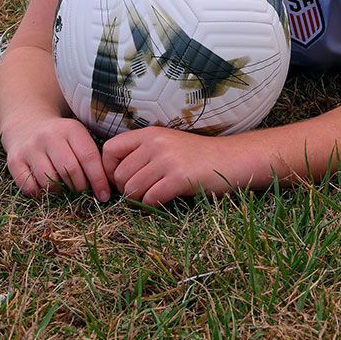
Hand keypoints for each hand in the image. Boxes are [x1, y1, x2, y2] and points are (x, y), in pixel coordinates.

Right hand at [4, 115, 110, 201]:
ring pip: (49, 180)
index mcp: (70, 129)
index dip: (98, 179)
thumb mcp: (77, 137)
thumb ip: (91, 157)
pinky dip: (40, 193)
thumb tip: (105, 189)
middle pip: (70, 170)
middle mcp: (49, 136)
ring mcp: (30, 148)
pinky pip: (30, 187)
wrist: (26, 124)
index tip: (104, 195)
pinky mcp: (15, 160)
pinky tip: (45, 188)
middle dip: (80, 187)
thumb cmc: (60, 138)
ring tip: (64, 188)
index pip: (88, 157)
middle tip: (82, 191)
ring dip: (60, 191)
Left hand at [102, 127, 246, 207]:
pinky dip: (153, 205)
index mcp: (150, 134)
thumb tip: (113, 177)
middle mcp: (155, 143)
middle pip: (119, 176)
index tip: (121, 180)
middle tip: (142, 193)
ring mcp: (167, 159)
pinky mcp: (178, 177)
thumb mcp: (167, 145)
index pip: (110, 150)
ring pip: (132, 190)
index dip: (109, 169)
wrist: (231, 159)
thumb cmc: (197, 157)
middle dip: (126, 190)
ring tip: (154, 196)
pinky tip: (164, 200)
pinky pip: (150, 198)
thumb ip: (142, 153)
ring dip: (140, 200)